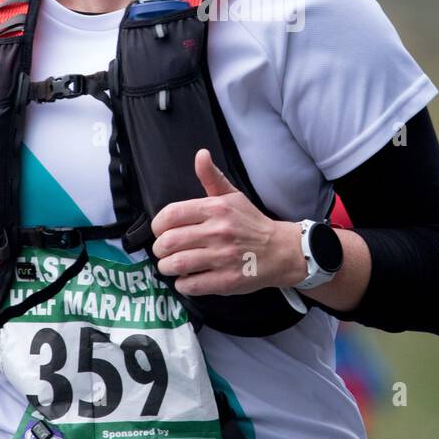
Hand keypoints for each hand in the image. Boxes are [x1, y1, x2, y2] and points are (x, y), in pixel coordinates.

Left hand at [151, 149, 305, 296]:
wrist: (281, 251)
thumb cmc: (251, 223)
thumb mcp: (233, 196)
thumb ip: (212, 177)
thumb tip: (200, 154)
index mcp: (216, 209)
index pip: (171, 214)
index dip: (158, 225)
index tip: (160, 231)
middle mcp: (217, 232)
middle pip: (169, 242)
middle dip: (159, 249)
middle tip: (164, 251)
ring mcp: (222, 258)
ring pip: (176, 264)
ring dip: (166, 267)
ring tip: (170, 265)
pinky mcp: (226, 281)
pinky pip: (190, 285)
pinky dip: (182, 284)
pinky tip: (186, 279)